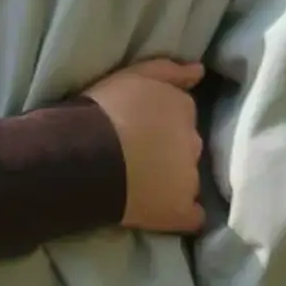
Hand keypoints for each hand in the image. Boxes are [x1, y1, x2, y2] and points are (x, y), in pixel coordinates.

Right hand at [79, 59, 205, 233]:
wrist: (86, 156)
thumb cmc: (103, 111)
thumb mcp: (131, 76)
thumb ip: (167, 70)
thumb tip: (200, 70)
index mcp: (182, 110)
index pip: (181, 115)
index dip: (160, 122)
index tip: (139, 127)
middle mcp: (193, 143)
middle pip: (186, 147)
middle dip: (169, 150)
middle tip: (137, 154)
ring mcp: (190, 180)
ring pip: (188, 178)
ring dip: (172, 180)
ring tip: (140, 182)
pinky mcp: (181, 212)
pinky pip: (191, 215)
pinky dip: (181, 212)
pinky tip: (161, 209)